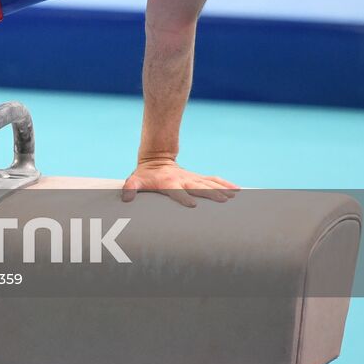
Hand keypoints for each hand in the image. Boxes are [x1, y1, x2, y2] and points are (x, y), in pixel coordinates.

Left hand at [121, 158, 239, 207]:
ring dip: (221, 189)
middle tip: (223, 201)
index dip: (183, 196)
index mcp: (168, 182)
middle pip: (198, 187)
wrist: (156, 159)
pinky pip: (213, 180)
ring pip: (209, 183)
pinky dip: (225, 184)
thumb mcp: (135, 180)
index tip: (192, 204)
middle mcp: (183, 180)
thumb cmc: (145, 175)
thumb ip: (130, 187)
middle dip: (210, 193)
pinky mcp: (198, 178)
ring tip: (234, 197)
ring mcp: (192, 178)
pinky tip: (237, 191)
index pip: (176, 190)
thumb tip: (126, 197)